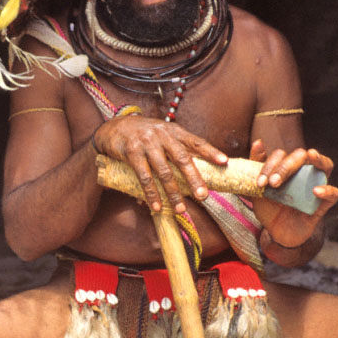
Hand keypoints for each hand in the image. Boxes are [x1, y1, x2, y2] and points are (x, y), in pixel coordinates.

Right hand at [93, 115, 227, 213]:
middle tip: (203, 196)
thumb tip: (197, 175)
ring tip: (180, 209)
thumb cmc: (144, 135)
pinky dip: (151, 194)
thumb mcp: (163, 136)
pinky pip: (144, 177)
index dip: (210, 151)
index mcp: (174, 131)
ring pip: (163, 171)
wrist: (114, 128)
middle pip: (182, 158)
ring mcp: (146, 143)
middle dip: (194, 178)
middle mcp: (162, 135)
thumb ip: (178, 151)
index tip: (224, 162)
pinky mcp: (132, 153)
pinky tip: (156, 206)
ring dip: (173, 192)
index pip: (196, 141)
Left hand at [249, 139, 337, 248]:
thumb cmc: (269, 207)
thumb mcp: (258, 189)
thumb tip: (258, 142)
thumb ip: (256, 166)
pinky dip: (328, 190)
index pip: (281, 155)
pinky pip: (334, 194)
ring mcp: (316, 186)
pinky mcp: (323, 204)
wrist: (276, 233)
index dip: (270, 166)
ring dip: (318, 160)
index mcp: (288, 167)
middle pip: (301, 156)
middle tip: (274, 183)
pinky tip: (316, 191)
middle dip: (286, 166)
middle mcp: (304, 172)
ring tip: (311, 155)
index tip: (260, 183)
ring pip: (326, 165)